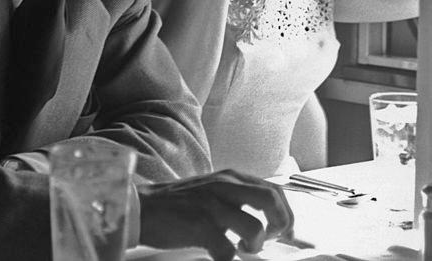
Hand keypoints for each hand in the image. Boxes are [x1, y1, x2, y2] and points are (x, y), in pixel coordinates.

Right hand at [138, 169, 293, 260]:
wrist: (142, 207)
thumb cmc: (179, 203)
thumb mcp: (213, 190)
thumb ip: (236, 197)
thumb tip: (265, 218)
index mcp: (231, 177)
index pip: (273, 189)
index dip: (287, 213)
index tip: (288, 232)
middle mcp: (225, 186)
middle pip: (271, 200)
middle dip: (280, 225)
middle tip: (270, 240)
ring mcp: (212, 205)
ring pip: (254, 228)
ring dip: (255, 245)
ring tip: (242, 248)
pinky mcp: (199, 225)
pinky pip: (226, 251)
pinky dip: (228, 259)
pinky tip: (220, 255)